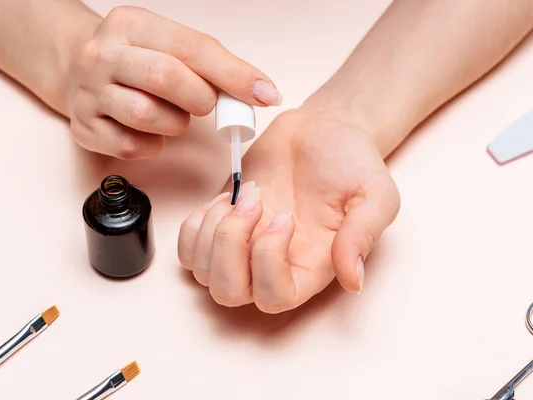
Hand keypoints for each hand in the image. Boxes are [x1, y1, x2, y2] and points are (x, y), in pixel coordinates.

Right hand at [67, 6, 280, 159]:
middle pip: (165, 78)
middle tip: (205, 104)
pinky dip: (153, 144)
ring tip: (173, 115)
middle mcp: (102, 55)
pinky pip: (131, 147)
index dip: (234, 74)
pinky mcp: (83, 128)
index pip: (191, 47)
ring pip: (146, 115)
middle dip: (200, 98)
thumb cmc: (137, 58)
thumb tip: (262, 93)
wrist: (76, 67)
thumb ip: (211, 64)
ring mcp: (87, 93)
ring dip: (175, 123)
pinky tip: (152, 131)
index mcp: (131, 24)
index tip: (266, 94)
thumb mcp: (168, 44)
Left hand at [178, 107, 399, 312]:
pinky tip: (221, 201)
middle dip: (229, 247)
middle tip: (253, 202)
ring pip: (203, 273)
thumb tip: (353, 281)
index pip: (276, 297)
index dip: (269, 263)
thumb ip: (363, 235)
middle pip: (230, 292)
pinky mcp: (221, 223)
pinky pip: (188, 250)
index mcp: (310, 265)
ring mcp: (243, 246)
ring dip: (212, 232)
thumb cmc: (351, 160)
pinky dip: (194, 226)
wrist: (323, 129)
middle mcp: (273, 263)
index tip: (285, 215)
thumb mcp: (374, 194)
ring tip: (239, 197)